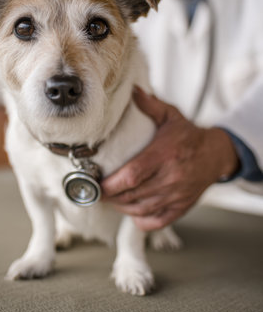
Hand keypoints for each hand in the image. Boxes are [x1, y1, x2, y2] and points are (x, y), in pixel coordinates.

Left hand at [101, 87, 238, 230]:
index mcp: (165, 154)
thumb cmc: (188, 135)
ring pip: (142, 209)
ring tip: (110, 199)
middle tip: (97, 191)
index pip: (133, 175)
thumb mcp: (171, 115)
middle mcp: (171, 177)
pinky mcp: (181, 207)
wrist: (215, 154)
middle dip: (110, 196)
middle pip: (133, 195)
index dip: (111, 184)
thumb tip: (132, 89)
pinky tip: (131, 210)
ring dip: (121, 207)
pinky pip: (157, 221)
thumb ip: (150, 104)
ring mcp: (177, 195)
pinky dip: (140, 220)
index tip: (96, 183)